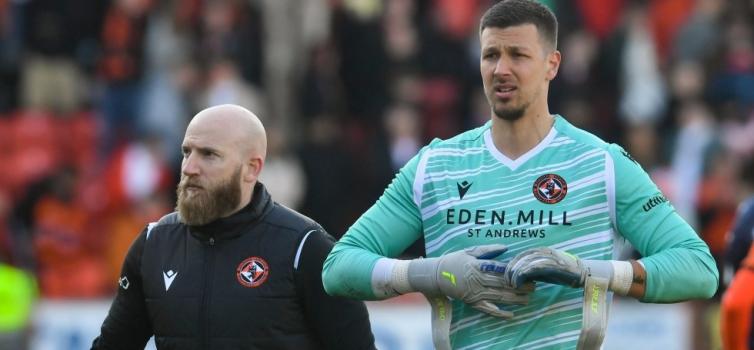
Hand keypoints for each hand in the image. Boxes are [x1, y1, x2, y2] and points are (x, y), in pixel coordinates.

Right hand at [408, 244, 534, 317]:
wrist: (436, 275)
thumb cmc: (454, 261)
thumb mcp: (469, 251)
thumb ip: (487, 250)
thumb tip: (505, 247)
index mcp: (478, 266)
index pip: (500, 270)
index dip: (514, 272)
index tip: (527, 273)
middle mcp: (478, 280)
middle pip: (502, 284)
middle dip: (519, 286)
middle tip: (534, 287)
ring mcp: (475, 293)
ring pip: (498, 296)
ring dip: (514, 299)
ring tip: (528, 299)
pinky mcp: (472, 302)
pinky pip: (487, 309)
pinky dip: (499, 312)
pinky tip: (510, 314)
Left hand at [505, 247, 586, 287]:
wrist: (581, 274)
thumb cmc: (561, 273)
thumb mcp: (543, 271)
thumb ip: (532, 270)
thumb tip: (517, 275)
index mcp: (540, 251)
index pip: (521, 255)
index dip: (511, 265)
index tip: (507, 276)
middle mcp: (543, 251)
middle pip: (521, 258)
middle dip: (511, 270)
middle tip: (508, 282)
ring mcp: (548, 257)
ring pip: (526, 263)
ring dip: (516, 274)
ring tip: (513, 284)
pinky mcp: (553, 265)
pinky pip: (534, 268)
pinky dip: (524, 275)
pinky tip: (520, 282)